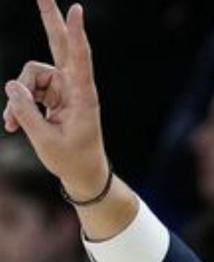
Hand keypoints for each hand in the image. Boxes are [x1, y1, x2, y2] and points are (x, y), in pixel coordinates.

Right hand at [3, 0, 107, 198]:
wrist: (83, 174)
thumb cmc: (72, 159)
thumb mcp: (45, 140)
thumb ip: (26, 113)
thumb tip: (11, 86)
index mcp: (83, 97)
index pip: (79, 60)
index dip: (76, 34)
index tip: (77, 10)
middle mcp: (74, 87)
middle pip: (60, 46)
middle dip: (50, 20)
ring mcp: (62, 89)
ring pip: (29, 76)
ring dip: (16, 97)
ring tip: (11, 123)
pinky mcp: (52, 95)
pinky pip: (26, 90)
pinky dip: (17, 105)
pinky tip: (11, 126)